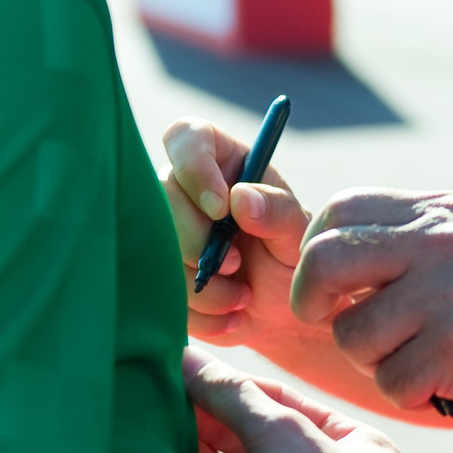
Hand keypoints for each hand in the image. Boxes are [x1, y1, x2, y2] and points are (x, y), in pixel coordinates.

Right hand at [162, 121, 313, 349]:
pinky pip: (157, 290)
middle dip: (195, 240)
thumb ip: (279, 212)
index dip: (194, 168)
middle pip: (159, 196)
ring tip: (242, 298)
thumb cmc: (292, 262)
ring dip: (201, 284)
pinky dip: (198, 313)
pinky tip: (229, 315)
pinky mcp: (156, 273)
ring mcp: (164, 231)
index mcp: (221, 162)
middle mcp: (184, 190)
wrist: (282, 315)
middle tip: (236, 266)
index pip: (186, 137)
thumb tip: (240, 198)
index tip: (221, 210)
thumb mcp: (299, 236)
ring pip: (153, 248)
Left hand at [291, 190, 452, 447]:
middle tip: (328, 323)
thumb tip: (329, 247)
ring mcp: (452, 293)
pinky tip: (449, 386)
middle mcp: (445, 241)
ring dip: (376, 362)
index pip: (342, 208)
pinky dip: (411, 395)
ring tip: (423, 362)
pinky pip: (390, 381)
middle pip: (327, 259)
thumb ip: (415, 239)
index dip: (316, 249)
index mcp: (445, 212)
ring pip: (352, 333)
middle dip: (313, 300)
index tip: (328, 286)